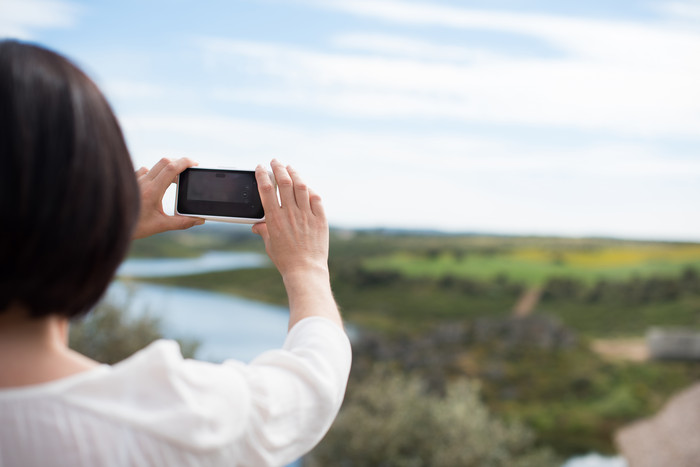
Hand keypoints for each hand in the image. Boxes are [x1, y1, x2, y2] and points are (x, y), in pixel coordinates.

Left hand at [132, 157, 204, 238]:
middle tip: (188, 170)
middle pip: (164, 162)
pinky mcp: (130, 181)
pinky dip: (154, 172)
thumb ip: (182, 222)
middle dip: (179, 162)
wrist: (111, 225)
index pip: (171, 169)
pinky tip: (156, 182)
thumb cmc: (134, 227)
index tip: (195, 164)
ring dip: (167, 168)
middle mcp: (143, 182)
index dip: (185, 163)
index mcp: (152, 191)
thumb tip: (199, 220)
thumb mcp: (160, 226)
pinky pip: (143, 170)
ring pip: (154, 166)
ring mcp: (135, 180)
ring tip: (174, 179)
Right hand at [252, 160, 339, 328]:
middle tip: (275, 162)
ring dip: (295, 173)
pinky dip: (310, 190)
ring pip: (301, 186)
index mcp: (274, 219)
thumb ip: (263, 230)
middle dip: (278, 168)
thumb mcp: (270, 244)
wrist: (305, 270)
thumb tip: (256, 226)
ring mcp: (306, 215)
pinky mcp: (320, 219)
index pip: (265, 189)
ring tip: (290, 168)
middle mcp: (290, 213)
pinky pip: (316, 198)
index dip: (262, 174)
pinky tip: (306, 187)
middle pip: (284, 181)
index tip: (260, 167)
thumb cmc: (285, 260)